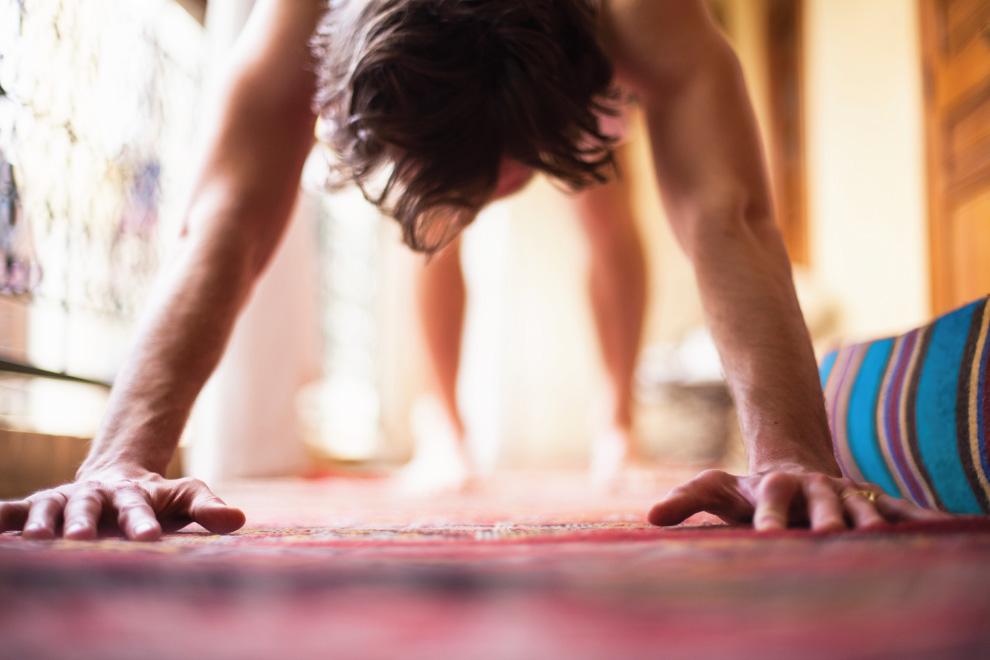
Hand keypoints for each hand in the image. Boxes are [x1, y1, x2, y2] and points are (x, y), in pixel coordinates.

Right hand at [0, 467, 245, 540]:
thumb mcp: (186, 496)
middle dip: (86, 521)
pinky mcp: (40, 507)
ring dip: (42, 521)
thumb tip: (238, 519)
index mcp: (134, 494)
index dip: (143, 521)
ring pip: (51, 507)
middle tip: (83, 537)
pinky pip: (13, 511)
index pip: (140, 507)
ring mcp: (66, 499)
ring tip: (37, 539)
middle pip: (91, 506)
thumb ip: (208, 507)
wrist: (121, 476)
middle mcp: (96, 495)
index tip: (148, 536)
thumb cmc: (158, 497)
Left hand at [648, 466, 951, 530]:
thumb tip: (650, 516)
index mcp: (774, 487)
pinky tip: (937, 529)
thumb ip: (686, 500)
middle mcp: (812, 489)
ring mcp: (842, 495)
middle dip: (825, 519)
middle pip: (820, 503)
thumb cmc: (747, 489)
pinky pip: (895, 510)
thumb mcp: (715, 489)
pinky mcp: (867, 502)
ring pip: (860, 508)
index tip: (765, 534)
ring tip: (879, 542)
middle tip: (828, 537)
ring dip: (869, 523)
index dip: (768, 515)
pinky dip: (915, 519)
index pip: (769, 501)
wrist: (792, 467)